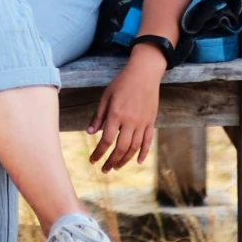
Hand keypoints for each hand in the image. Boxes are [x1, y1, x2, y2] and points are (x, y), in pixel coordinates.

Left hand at [87, 44, 164, 170]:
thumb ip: (98, 115)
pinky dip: (144, 153)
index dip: (99, 153)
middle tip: (104, 169)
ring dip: (125, 160)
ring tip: (117, 167)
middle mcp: (130, 121)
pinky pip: (148, 141)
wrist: (145, 72)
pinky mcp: (151, 121)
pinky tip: (138, 161)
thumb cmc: (122, 82)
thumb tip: (89, 132)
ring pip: (134, 148)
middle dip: (111, 161)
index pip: (106, 140)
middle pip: (121, 148)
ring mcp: (142, 122)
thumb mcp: (106, 96)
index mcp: (116, 114)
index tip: (92, 160)